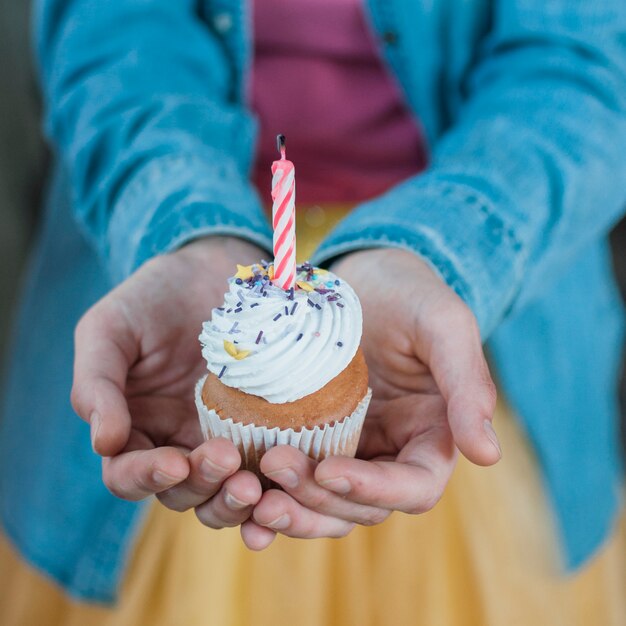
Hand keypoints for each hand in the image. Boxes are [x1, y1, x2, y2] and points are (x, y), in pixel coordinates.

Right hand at [71, 237, 272, 541]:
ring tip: (256, 486)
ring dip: (237, 501)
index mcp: (133, 429)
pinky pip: (266, 471)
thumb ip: (96, 384)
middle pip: (182, 493)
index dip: (147, 478)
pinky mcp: (262, 429)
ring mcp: (222, 439)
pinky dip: (274, 492)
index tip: (174, 463)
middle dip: (201, 485)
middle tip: (226, 460)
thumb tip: (104, 444)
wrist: (209, 272)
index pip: (129, 475)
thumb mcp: (109, 330)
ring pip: (224, 494)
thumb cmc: (151, 299)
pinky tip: (285, 489)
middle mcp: (176, 442)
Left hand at [242, 248, 499, 548]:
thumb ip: (469, 384)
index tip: (329, 471)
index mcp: (429, 436)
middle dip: (318, 497)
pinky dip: (267, 491)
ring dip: (289, 508)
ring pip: (322, 504)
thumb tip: (488, 456)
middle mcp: (389, 452)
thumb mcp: (443, 325)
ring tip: (249, 491)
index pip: (413, 486)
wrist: (361, 277)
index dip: (374, 490)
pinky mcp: (309, 437)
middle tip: (276, 464)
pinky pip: (291, 478)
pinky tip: (237, 487)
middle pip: (359, 505)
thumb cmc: (410, 292)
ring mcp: (347, 448)